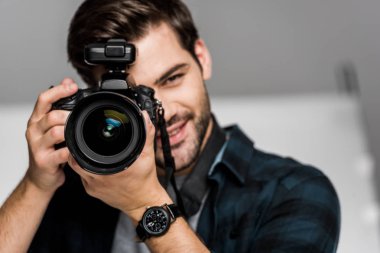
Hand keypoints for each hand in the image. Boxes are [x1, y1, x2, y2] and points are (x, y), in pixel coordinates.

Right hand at [25, 78, 77, 192]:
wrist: (40, 176)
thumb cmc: (48, 148)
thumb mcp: (50, 125)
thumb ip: (59, 104)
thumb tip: (67, 82)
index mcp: (37, 119)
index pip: (44, 99)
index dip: (59, 91)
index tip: (72, 87)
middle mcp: (34, 130)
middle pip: (51, 116)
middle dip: (68, 115)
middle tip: (79, 117)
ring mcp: (37, 146)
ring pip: (56, 133)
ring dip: (70, 131)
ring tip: (77, 133)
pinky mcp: (44, 161)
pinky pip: (61, 154)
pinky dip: (71, 151)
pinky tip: (76, 150)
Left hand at [68, 111, 170, 215]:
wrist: (143, 203)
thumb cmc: (145, 181)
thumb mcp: (148, 155)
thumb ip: (146, 134)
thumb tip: (144, 118)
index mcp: (108, 168)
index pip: (82, 152)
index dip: (78, 140)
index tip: (80, 132)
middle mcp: (97, 178)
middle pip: (75, 160)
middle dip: (77, 148)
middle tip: (81, 139)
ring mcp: (93, 187)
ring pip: (78, 169)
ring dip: (80, 158)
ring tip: (87, 150)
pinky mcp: (93, 192)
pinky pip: (84, 177)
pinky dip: (86, 168)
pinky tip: (95, 163)